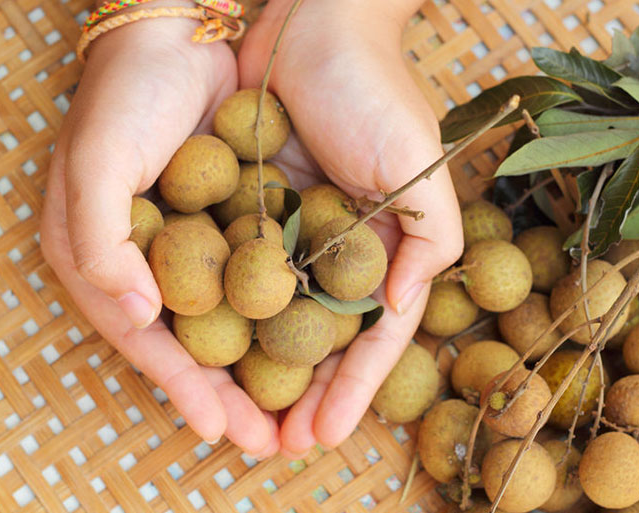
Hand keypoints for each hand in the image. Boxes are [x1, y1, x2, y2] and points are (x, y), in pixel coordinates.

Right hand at [40, 16, 278, 455]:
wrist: (181, 34)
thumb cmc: (127, 94)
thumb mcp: (96, 161)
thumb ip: (99, 239)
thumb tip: (137, 314)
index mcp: (110, 260)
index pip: (149, 338)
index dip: (183, 385)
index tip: (221, 428)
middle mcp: (160, 262)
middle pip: (201, 343)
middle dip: (235, 395)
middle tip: (273, 443)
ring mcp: (206, 245)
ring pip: (241, 321)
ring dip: (270, 369)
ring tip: (304, 416)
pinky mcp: (247, 222)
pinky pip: (269, 278)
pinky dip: (290, 314)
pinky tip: (320, 346)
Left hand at [238, 0, 462, 456]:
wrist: (312, 22)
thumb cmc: (374, 91)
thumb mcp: (418, 168)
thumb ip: (428, 243)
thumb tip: (399, 314)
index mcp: (386, 248)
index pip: (373, 336)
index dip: (352, 390)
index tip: (323, 436)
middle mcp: (340, 249)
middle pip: (322, 339)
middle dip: (305, 396)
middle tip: (277, 446)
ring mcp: (293, 233)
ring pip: (278, 318)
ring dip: (263, 371)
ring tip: (243, 420)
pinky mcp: (250, 209)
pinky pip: (238, 272)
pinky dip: (228, 316)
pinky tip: (209, 356)